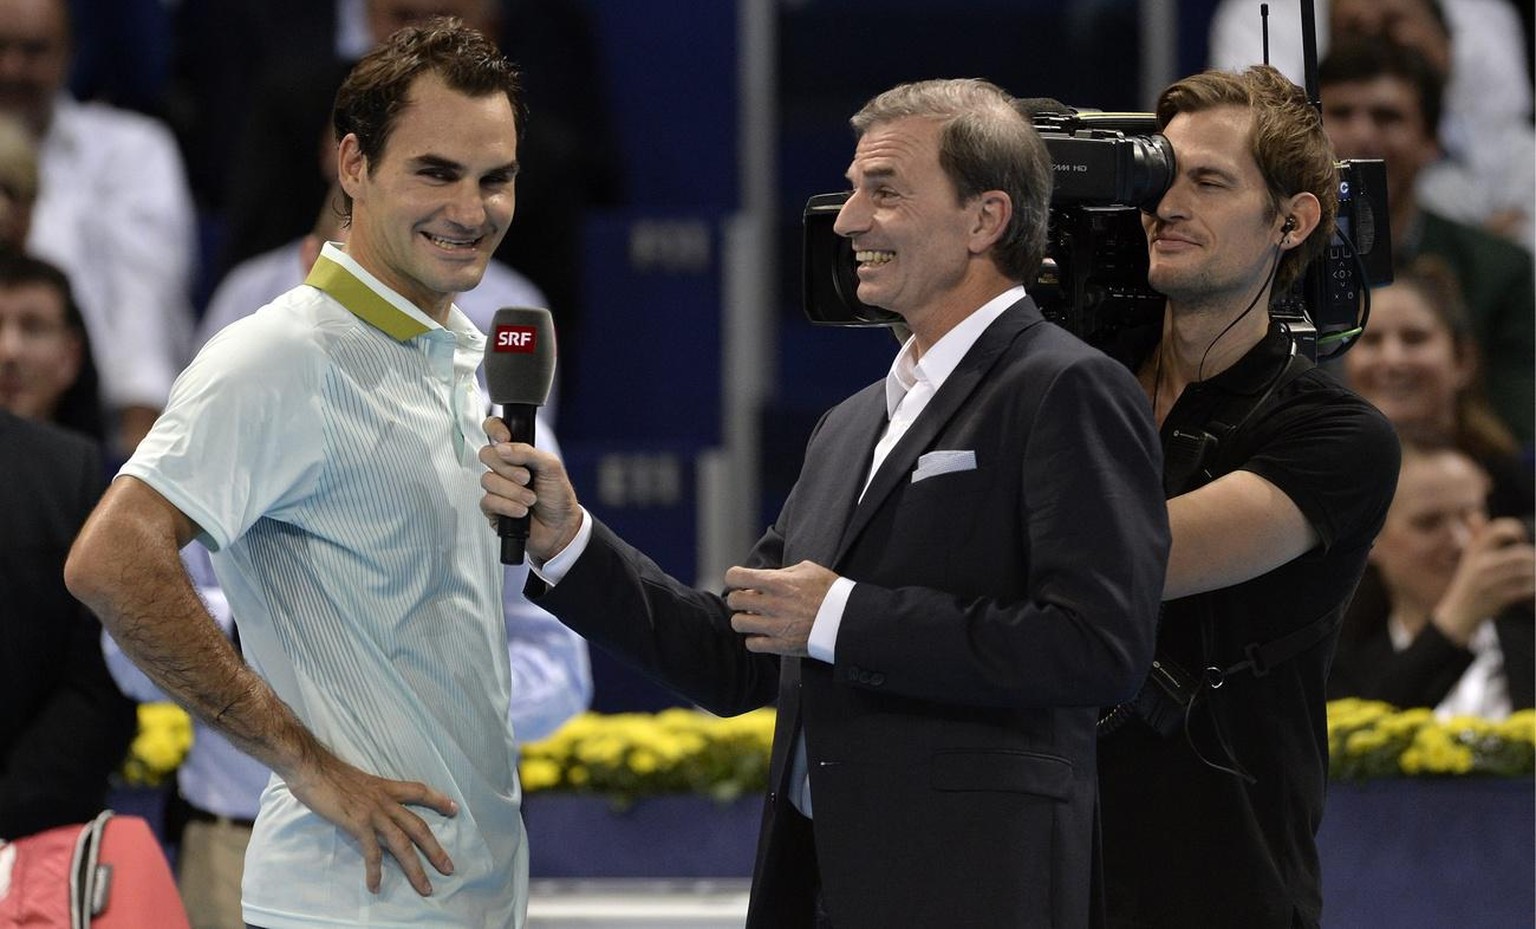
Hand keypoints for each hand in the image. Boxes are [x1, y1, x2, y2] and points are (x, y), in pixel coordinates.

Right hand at [281, 750, 458, 895]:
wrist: (312, 767)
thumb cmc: (329, 774)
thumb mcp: (359, 781)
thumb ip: (369, 794)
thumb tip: (371, 805)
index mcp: (386, 788)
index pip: (420, 791)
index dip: (439, 800)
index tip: (455, 809)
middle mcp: (386, 800)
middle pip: (418, 827)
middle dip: (435, 850)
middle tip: (449, 868)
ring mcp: (374, 813)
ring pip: (403, 844)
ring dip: (415, 869)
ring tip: (425, 888)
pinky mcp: (359, 823)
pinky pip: (372, 852)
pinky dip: (375, 871)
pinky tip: (375, 886)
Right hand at [478, 416, 581, 561]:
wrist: (561, 528)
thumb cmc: (557, 496)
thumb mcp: (551, 467)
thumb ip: (529, 452)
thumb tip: (502, 447)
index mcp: (517, 453)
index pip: (494, 430)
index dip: (494, 429)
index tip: (504, 438)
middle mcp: (504, 468)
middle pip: (486, 454)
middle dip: (508, 468)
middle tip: (527, 478)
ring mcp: (496, 488)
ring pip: (488, 480)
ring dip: (513, 491)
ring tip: (531, 499)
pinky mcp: (492, 508)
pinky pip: (488, 501)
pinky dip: (508, 506)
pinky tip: (522, 512)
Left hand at [725, 561, 838, 656]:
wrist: (847, 619)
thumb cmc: (830, 591)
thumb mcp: (808, 569)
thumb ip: (782, 572)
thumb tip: (764, 578)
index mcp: (777, 582)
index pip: (736, 577)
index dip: (733, 577)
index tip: (738, 581)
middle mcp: (772, 604)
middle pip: (734, 601)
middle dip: (737, 599)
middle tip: (746, 600)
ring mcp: (775, 626)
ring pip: (738, 624)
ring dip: (743, 619)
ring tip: (754, 618)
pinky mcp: (780, 645)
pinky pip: (752, 644)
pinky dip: (754, 639)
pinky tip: (763, 634)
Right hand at [1433, 517, 1535, 643]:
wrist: (1459, 614)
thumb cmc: (1469, 584)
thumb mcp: (1469, 558)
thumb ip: (1476, 536)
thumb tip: (1475, 515)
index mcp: (1476, 550)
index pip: (1499, 529)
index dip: (1516, 529)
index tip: (1520, 539)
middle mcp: (1482, 563)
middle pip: (1523, 554)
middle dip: (1533, 560)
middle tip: (1530, 565)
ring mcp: (1491, 580)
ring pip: (1529, 571)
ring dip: (1535, 575)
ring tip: (1531, 578)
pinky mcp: (1499, 597)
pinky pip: (1528, 588)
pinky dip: (1533, 589)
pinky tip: (1530, 591)